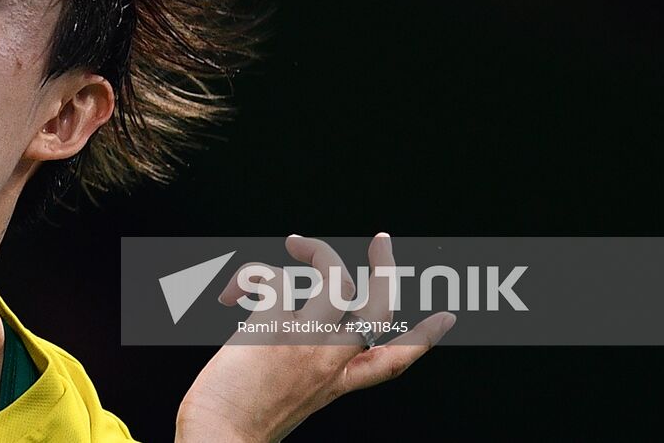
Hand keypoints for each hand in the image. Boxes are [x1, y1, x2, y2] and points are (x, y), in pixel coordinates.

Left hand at [175, 233, 454, 442]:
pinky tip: (231, 294)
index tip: (445, 317)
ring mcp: (305, 341)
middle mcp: (328, 361)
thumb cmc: (239, 423)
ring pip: (336, 278)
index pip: (393, 362)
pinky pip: (275, 278)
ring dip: (318, 250)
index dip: (423, 339)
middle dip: (386, 268)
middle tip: (382, 241)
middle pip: (379, 309)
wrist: (218, 438)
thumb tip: (288, 320)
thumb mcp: (288, 398)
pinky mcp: (273, 325)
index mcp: (335, 384)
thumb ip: (302, 367)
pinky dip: (251, 275)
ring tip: (294, 244)